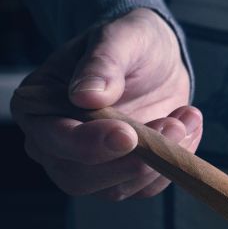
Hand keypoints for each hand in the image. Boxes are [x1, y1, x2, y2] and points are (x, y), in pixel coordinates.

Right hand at [11, 8, 200, 199]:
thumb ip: (102, 64)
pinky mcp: (123, 173)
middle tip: (172, 127)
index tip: (127, 135)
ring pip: (116, 189)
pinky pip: (146, 186)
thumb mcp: (119, 39)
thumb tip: (85, 96)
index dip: (88, 144)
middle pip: (79, 178)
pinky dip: (173, 163)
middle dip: (129, 162)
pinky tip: (188, 126)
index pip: (54, 140)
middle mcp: (55, 143)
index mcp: (38, 107)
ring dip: (158, 161)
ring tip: (186, 118)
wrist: (156, 58)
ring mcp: (89, 164)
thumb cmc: (130, 43)